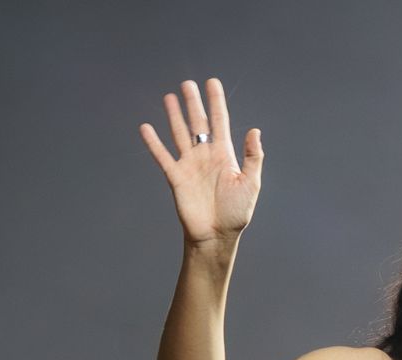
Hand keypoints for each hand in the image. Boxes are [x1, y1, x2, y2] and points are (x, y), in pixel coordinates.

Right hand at [138, 77, 262, 247]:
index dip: (216, 102)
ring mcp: (189, 165)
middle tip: (187, 83)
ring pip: (180, 134)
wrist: (216, 235)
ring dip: (174, 115)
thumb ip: (253, 157)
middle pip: (197, 123)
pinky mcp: (175, 177)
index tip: (212, 82)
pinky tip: (146, 127)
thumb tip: (255, 130)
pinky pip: (162, 156)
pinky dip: (154, 142)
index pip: (220, 121)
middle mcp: (205, 156)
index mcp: (224, 155)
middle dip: (193, 103)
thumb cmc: (236, 213)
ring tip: (169, 96)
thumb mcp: (251, 183)